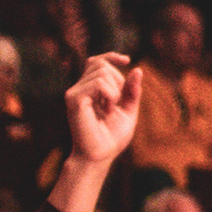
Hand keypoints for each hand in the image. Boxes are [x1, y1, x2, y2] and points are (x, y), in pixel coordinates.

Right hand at [64, 52, 140, 167]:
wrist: (101, 154)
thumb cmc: (112, 136)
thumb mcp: (129, 110)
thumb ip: (132, 91)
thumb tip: (137, 69)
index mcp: (91, 89)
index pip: (96, 62)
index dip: (110, 56)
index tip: (126, 60)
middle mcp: (80, 88)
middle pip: (102, 64)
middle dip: (118, 81)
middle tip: (115, 103)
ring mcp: (74, 93)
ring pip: (101, 72)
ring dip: (115, 90)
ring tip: (109, 109)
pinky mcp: (74, 100)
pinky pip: (98, 84)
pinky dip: (110, 94)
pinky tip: (107, 108)